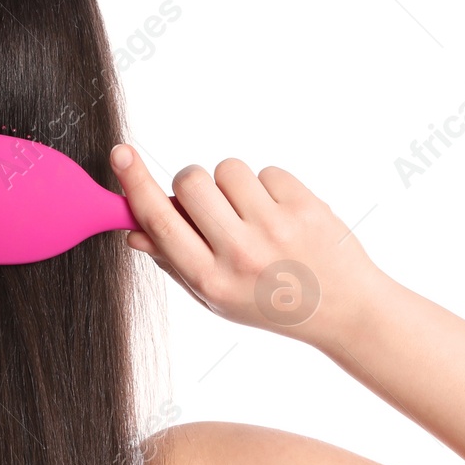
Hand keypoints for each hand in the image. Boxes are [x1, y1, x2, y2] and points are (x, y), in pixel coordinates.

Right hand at [109, 143, 380, 342]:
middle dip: (192, 183)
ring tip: (253, 214)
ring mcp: (275, 228)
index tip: (121, 154)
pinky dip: (268, 187)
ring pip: (228, 169)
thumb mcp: (217, 297)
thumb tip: (134, 231)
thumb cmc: (270, 303)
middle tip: (209, 203)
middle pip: (191, 181)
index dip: (136, 184)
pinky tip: (281, 215)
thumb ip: (174, 263)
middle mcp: (240, 254)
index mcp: (211, 280)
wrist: (343, 309)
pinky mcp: (305, 206)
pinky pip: (266, 171)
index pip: (161, 221)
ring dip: (232, 184)